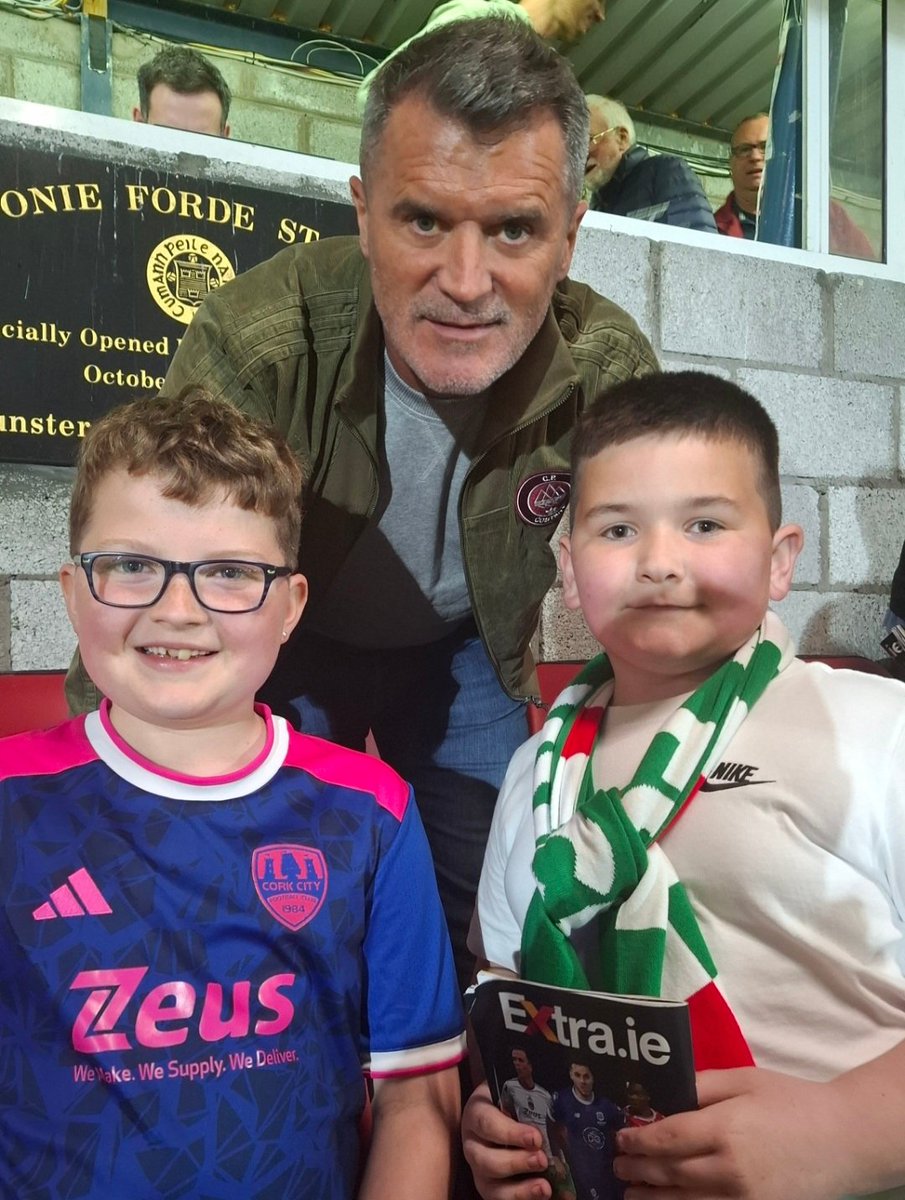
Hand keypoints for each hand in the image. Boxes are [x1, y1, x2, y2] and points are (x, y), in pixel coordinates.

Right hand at [462, 1082, 551, 1199]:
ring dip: (520, 1191)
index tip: (535, 1138)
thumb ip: (531, 1103)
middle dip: (516, 1163)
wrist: (505, 1111)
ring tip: (545, 1188)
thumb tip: (558, 1121)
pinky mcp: (492, 1190)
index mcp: (477, 1115)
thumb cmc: (513, 1101)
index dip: (510, 1133)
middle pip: (485, 1161)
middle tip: (542, 1160)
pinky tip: (549, 1197)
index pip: (486, 1123)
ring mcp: (480, 1172)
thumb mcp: (517, 1093)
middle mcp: (474, 1146)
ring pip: (491, 1188)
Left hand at [613, 1067, 851, 1199]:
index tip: (619, 1140)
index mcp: (726, 1127)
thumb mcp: (744, 1080)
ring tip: (630, 1194)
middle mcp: (730, 1168)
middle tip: (617, 1168)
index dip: (639, 1142)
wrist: (843, 1139)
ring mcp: (745, 1198)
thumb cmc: (792, 1101)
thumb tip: (664, 1093)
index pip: (668, 1138)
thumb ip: (701, 1085)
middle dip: (638, 1172)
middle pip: (671, 1173)